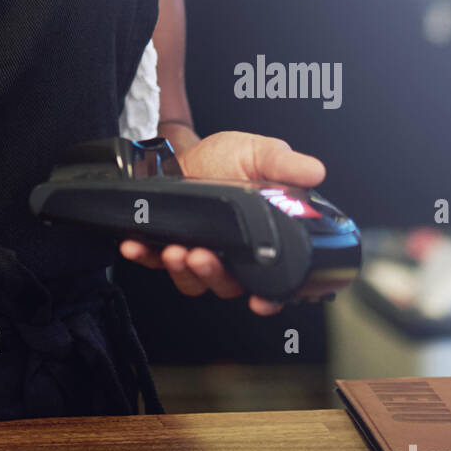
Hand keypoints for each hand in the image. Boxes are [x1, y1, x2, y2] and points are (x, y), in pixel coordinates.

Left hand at [119, 130, 326, 316]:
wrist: (187, 150)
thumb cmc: (226, 158)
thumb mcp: (259, 153)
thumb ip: (284, 164)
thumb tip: (315, 171)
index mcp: (260, 241)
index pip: (271, 283)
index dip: (269, 298)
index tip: (260, 300)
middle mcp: (231, 256)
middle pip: (228, 285)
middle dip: (214, 275)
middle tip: (203, 256)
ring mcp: (199, 253)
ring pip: (194, 281)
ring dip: (183, 270)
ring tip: (175, 250)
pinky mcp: (166, 246)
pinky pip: (154, 262)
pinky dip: (144, 256)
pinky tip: (135, 245)